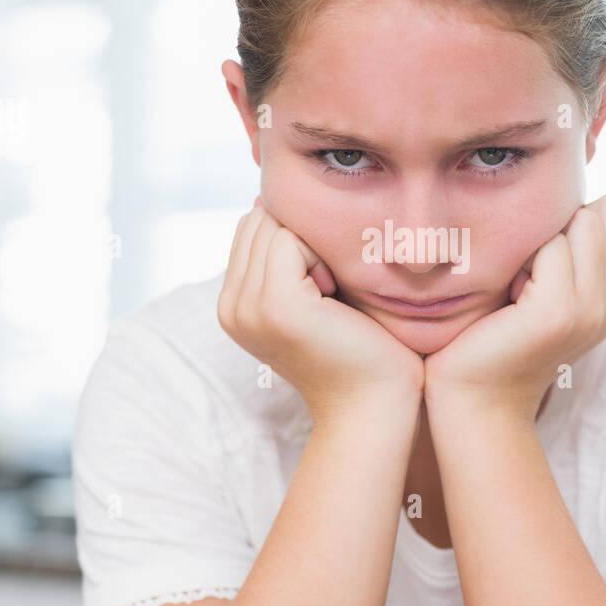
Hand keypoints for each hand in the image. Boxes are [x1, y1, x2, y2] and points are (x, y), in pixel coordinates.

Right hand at [218, 198, 424, 421]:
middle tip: (330, 289)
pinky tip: (336, 294)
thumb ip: (287, 255)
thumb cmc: (359, 347)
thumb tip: (270, 200)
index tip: (324, 284)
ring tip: (332, 294)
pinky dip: (321, 256)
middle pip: (259, 222)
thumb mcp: (313, 294)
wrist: (374, 404)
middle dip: (300, 238)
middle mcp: (230, 307)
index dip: (294, 237)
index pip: (251, 227)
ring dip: (314, 247)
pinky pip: (291, 240)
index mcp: (234, 305)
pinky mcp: (276, 306)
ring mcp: (248, 308)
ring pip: (273, 227)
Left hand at [423, 193, 605, 421]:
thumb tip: (569, 194)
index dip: (573, 220)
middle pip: (602, 211)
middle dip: (557, 227)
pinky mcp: (560, 313)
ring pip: (579, 222)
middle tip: (525, 277)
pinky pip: (550, 247)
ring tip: (516, 289)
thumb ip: (565, 247)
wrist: (473, 401)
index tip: (541, 264)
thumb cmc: (491, 336)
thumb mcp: (540, 287)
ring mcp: (591, 309)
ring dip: (538, 243)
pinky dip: (521, 261)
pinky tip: (507, 300)